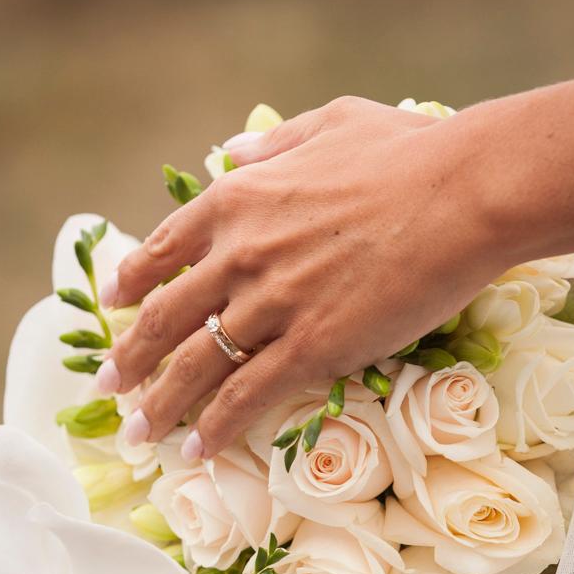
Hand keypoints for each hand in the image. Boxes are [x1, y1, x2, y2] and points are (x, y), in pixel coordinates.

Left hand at [98, 96, 509, 456]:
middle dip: (129, 359)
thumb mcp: (328, 122)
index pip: (162, 249)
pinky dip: (215, 428)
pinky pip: (246, 397)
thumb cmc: (409, 153)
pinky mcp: (309, 349)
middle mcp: (239, 255)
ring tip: (138, 435)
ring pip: (196, 367)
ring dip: (160, 406)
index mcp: (237, 200)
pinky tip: (196, 451)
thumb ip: (271, 142)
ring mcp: (270, 306)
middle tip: (108, 389)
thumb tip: (229, 151)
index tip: (116, 307)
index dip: (133, 284)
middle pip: (165, 318)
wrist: (464, 194)